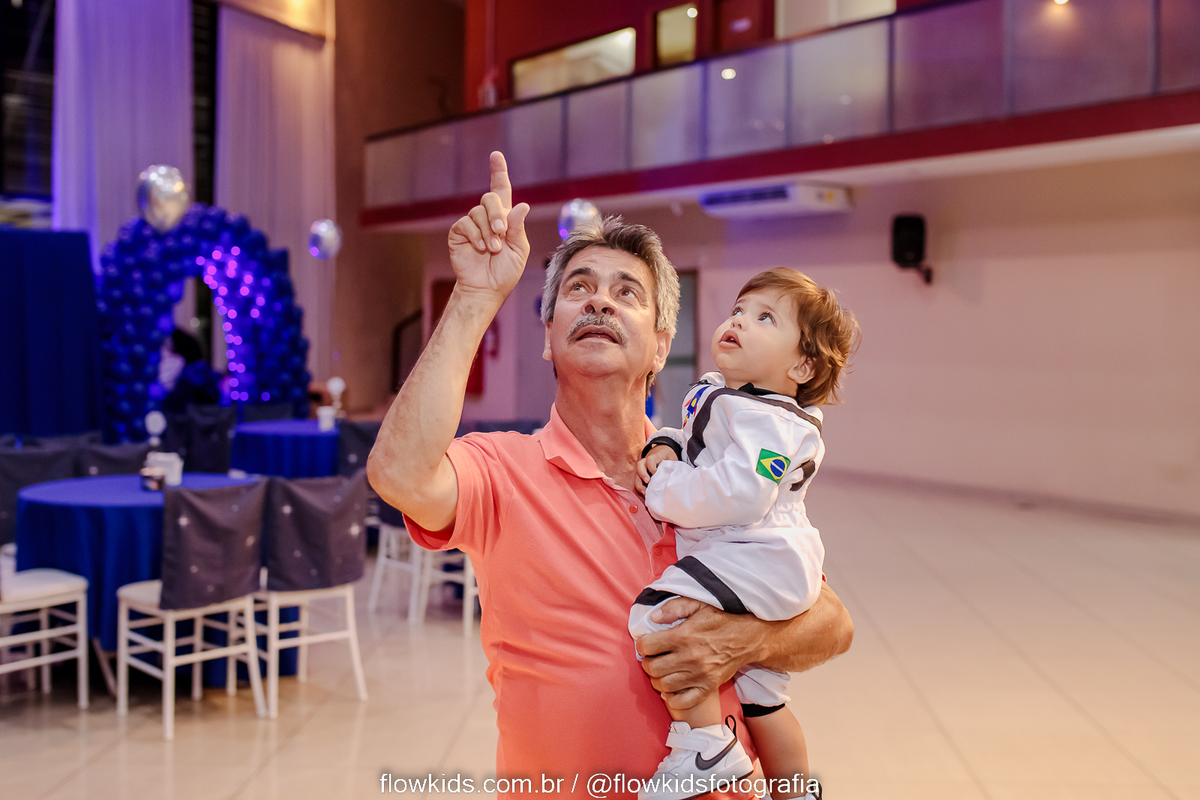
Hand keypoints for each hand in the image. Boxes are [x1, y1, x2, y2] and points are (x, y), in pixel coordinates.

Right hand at [447, 152, 530, 300]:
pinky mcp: (458, 232)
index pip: (501, 189)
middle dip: (497, 214)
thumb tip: (522, 204)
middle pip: (490, 197)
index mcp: (505, 218)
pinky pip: (465, 223)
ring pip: (478, 212)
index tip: (496, 155)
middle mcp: (487, 217)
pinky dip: (475, 236)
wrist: (486, 288)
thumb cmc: (505, 271)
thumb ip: (519, 227)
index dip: (498, 171)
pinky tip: (480, 248)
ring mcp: (472, 224)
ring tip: (492, 249)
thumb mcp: (519, 250)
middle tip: (501, 233)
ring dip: (488, 231)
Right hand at [635, 445, 678, 493]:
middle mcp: (645, 461)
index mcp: (654, 456)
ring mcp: (642, 468)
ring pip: (636, 475)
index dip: (651, 466)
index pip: (650, 459)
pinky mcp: (641, 474)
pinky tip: (645, 494)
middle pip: (639, 466)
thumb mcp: (672, 458)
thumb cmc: (668, 457)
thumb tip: (673, 477)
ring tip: (645, 492)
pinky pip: (637, 481)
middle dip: (642, 474)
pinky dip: (640, 488)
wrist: (662, 452)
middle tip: (648, 481)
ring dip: (639, 484)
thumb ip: (672, 465)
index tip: (655, 473)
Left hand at [636, 599, 765, 710]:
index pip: (647, 646)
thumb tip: (653, 617)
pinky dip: (672, 698)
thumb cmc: (721, 620)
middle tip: (652, 658)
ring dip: (657, 679)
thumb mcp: (699, 605)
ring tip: (661, 671)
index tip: (646, 643)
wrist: (748, 638)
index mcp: (683, 636)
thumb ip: (674, 607)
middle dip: (647, 663)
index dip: (642, 644)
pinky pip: (682, 701)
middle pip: (652, 668)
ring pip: (663, 686)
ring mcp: (699, 675)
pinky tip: (670, 689)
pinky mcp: (708, 687)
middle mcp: (689, 657)